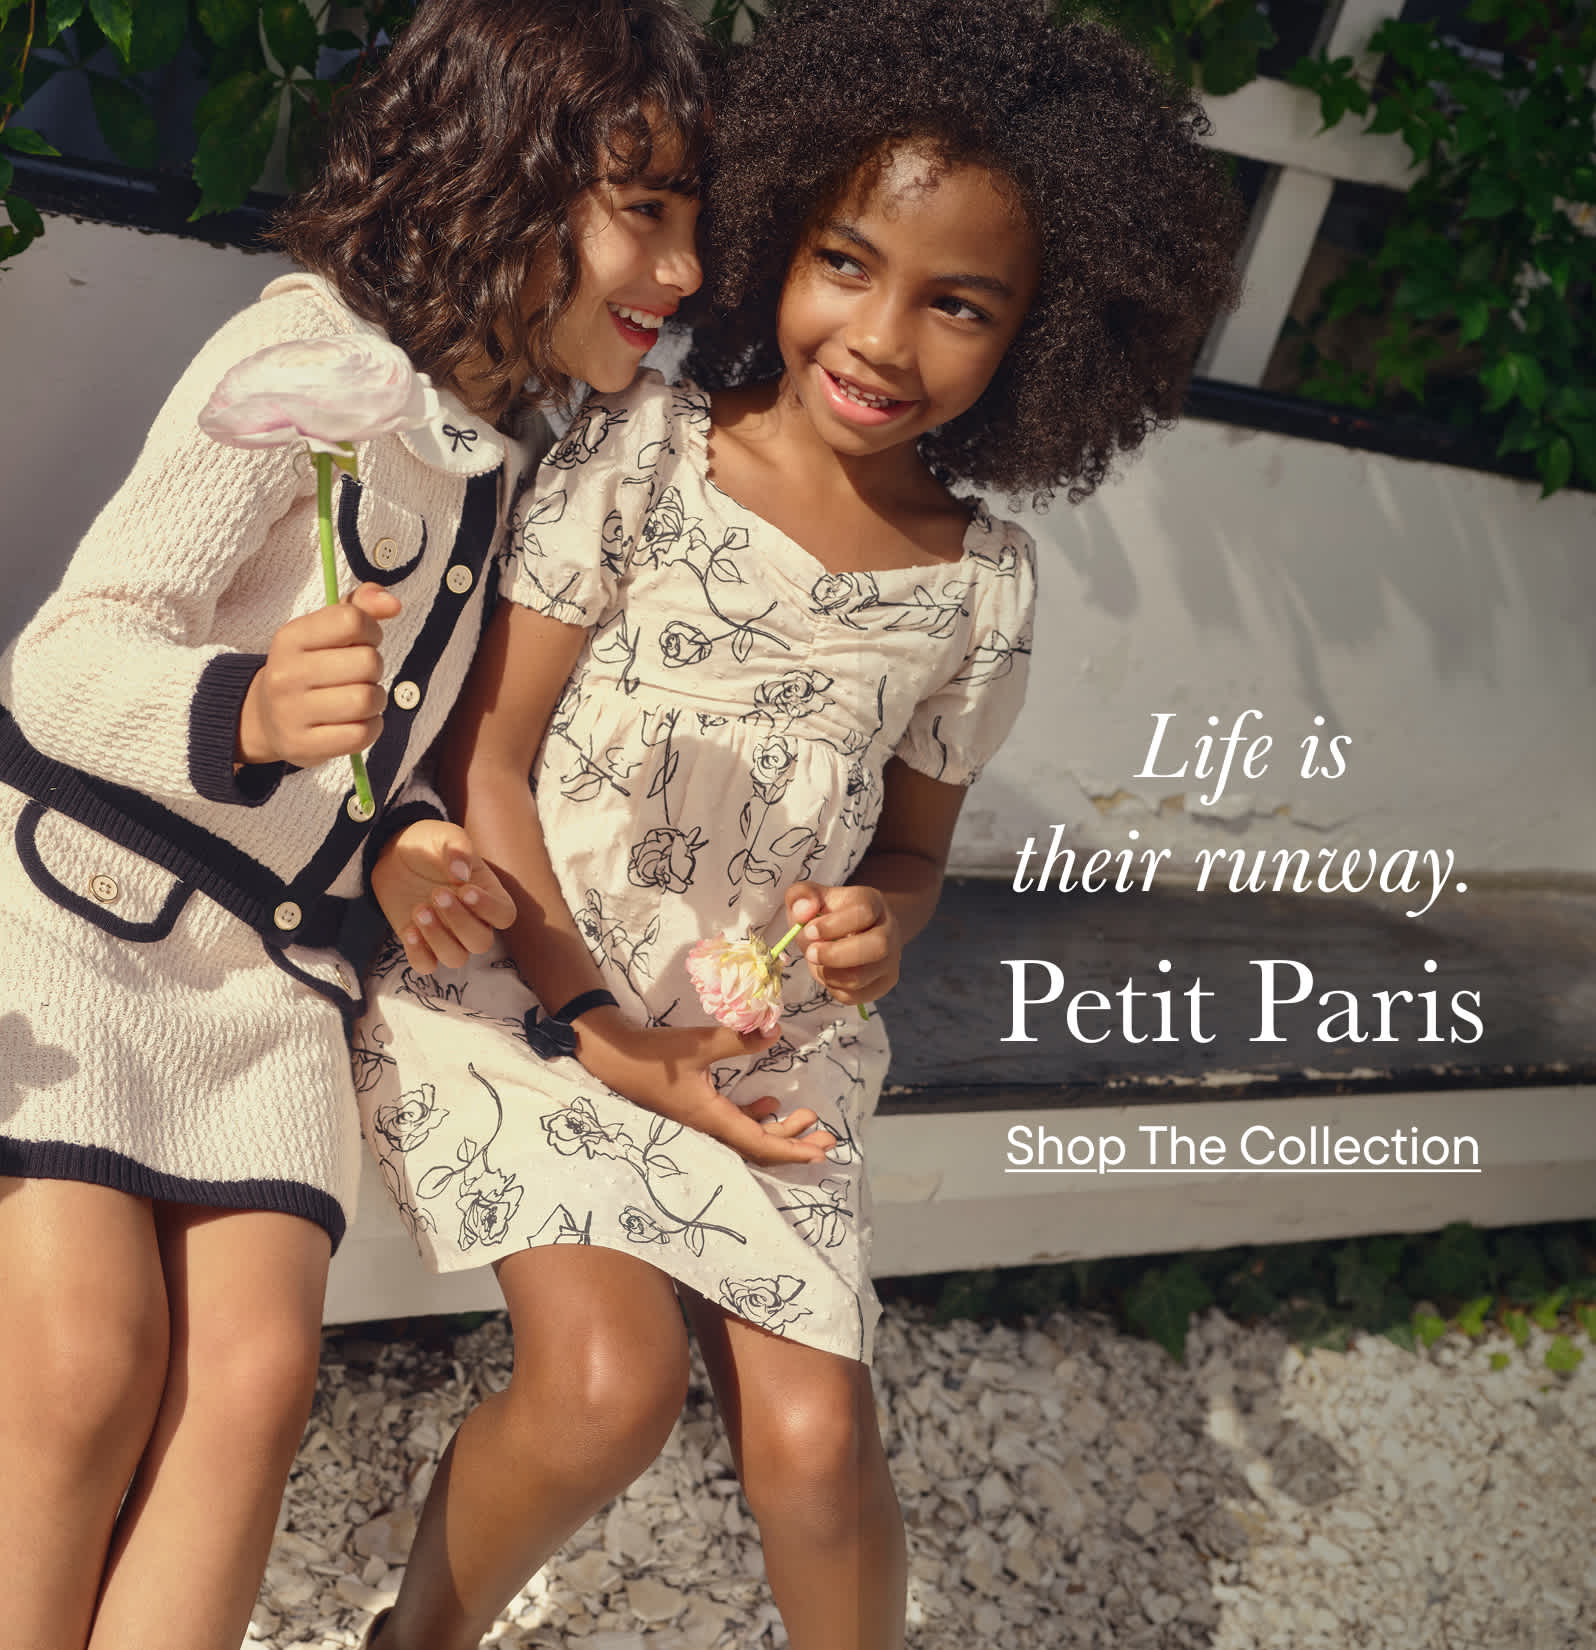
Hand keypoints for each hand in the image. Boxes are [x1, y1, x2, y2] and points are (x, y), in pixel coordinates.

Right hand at [238, 582, 398, 766]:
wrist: (266, 718)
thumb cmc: (309, 667)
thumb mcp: (325, 630)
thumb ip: (361, 606)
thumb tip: (393, 603)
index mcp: (290, 637)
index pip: (351, 620)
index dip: (371, 631)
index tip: (363, 642)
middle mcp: (286, 674)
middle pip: (367, 662)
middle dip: (375, 669)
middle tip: (360, 675)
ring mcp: (291, 713)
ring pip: (367, 699)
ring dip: (376, 700)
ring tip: (361, 699)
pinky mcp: (303, 746)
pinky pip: (362, 734)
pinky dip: (370, 728)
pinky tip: (356, 722)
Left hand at [373, 819, 515, 972]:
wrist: (396, 854)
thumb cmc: (429, 843)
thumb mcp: (444, 835)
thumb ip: (457, 848)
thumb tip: (461, 874)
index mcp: (487, 894)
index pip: (504, 915)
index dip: (489, 909)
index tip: (465, 890)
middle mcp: (472, 920)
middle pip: (481, 942)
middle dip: (459, 921)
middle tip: (436, 893)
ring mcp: (447, 935)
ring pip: (456, 958)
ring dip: (438, 938)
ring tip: (419, 909)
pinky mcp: (421, 943)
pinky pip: (426, 965)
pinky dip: (418, 953)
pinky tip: (408, 929)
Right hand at [575, 1009, 837, 1166]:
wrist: (613, 1059)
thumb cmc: (654, 1056)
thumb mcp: (698, 1044)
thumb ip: (738, 1040)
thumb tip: (774, 1030)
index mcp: (713, 1118)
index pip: (760, 1144)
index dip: (793, 1150)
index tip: (819, 1153)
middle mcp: (710, 1128)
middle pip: (759, 1147)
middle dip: (795, 1144)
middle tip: (827, 1138)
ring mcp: (702, 1122)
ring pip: (748, 1136)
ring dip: (778, 1130)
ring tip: (807, 1118)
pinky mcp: (696, 1110)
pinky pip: (733, 1123)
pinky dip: (754, 1117)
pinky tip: (769, 1104)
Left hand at [786, 881, 900, 1005]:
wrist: (846, 932)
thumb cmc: (826, 914)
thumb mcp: (809, 898)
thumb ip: (801, 895)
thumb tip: (803, 911)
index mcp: (873, 903)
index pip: (864, 912)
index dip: (833, 924)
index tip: (808, 930)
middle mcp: (890, 930)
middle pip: (878, 947)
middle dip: (836, 955)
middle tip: (810, 953)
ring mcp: (890, 959)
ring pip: (861, 977)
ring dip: (828, 973)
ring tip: (816, 962)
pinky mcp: (883, 983)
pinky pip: (855, 996)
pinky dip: (833, 988)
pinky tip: (828, 973)